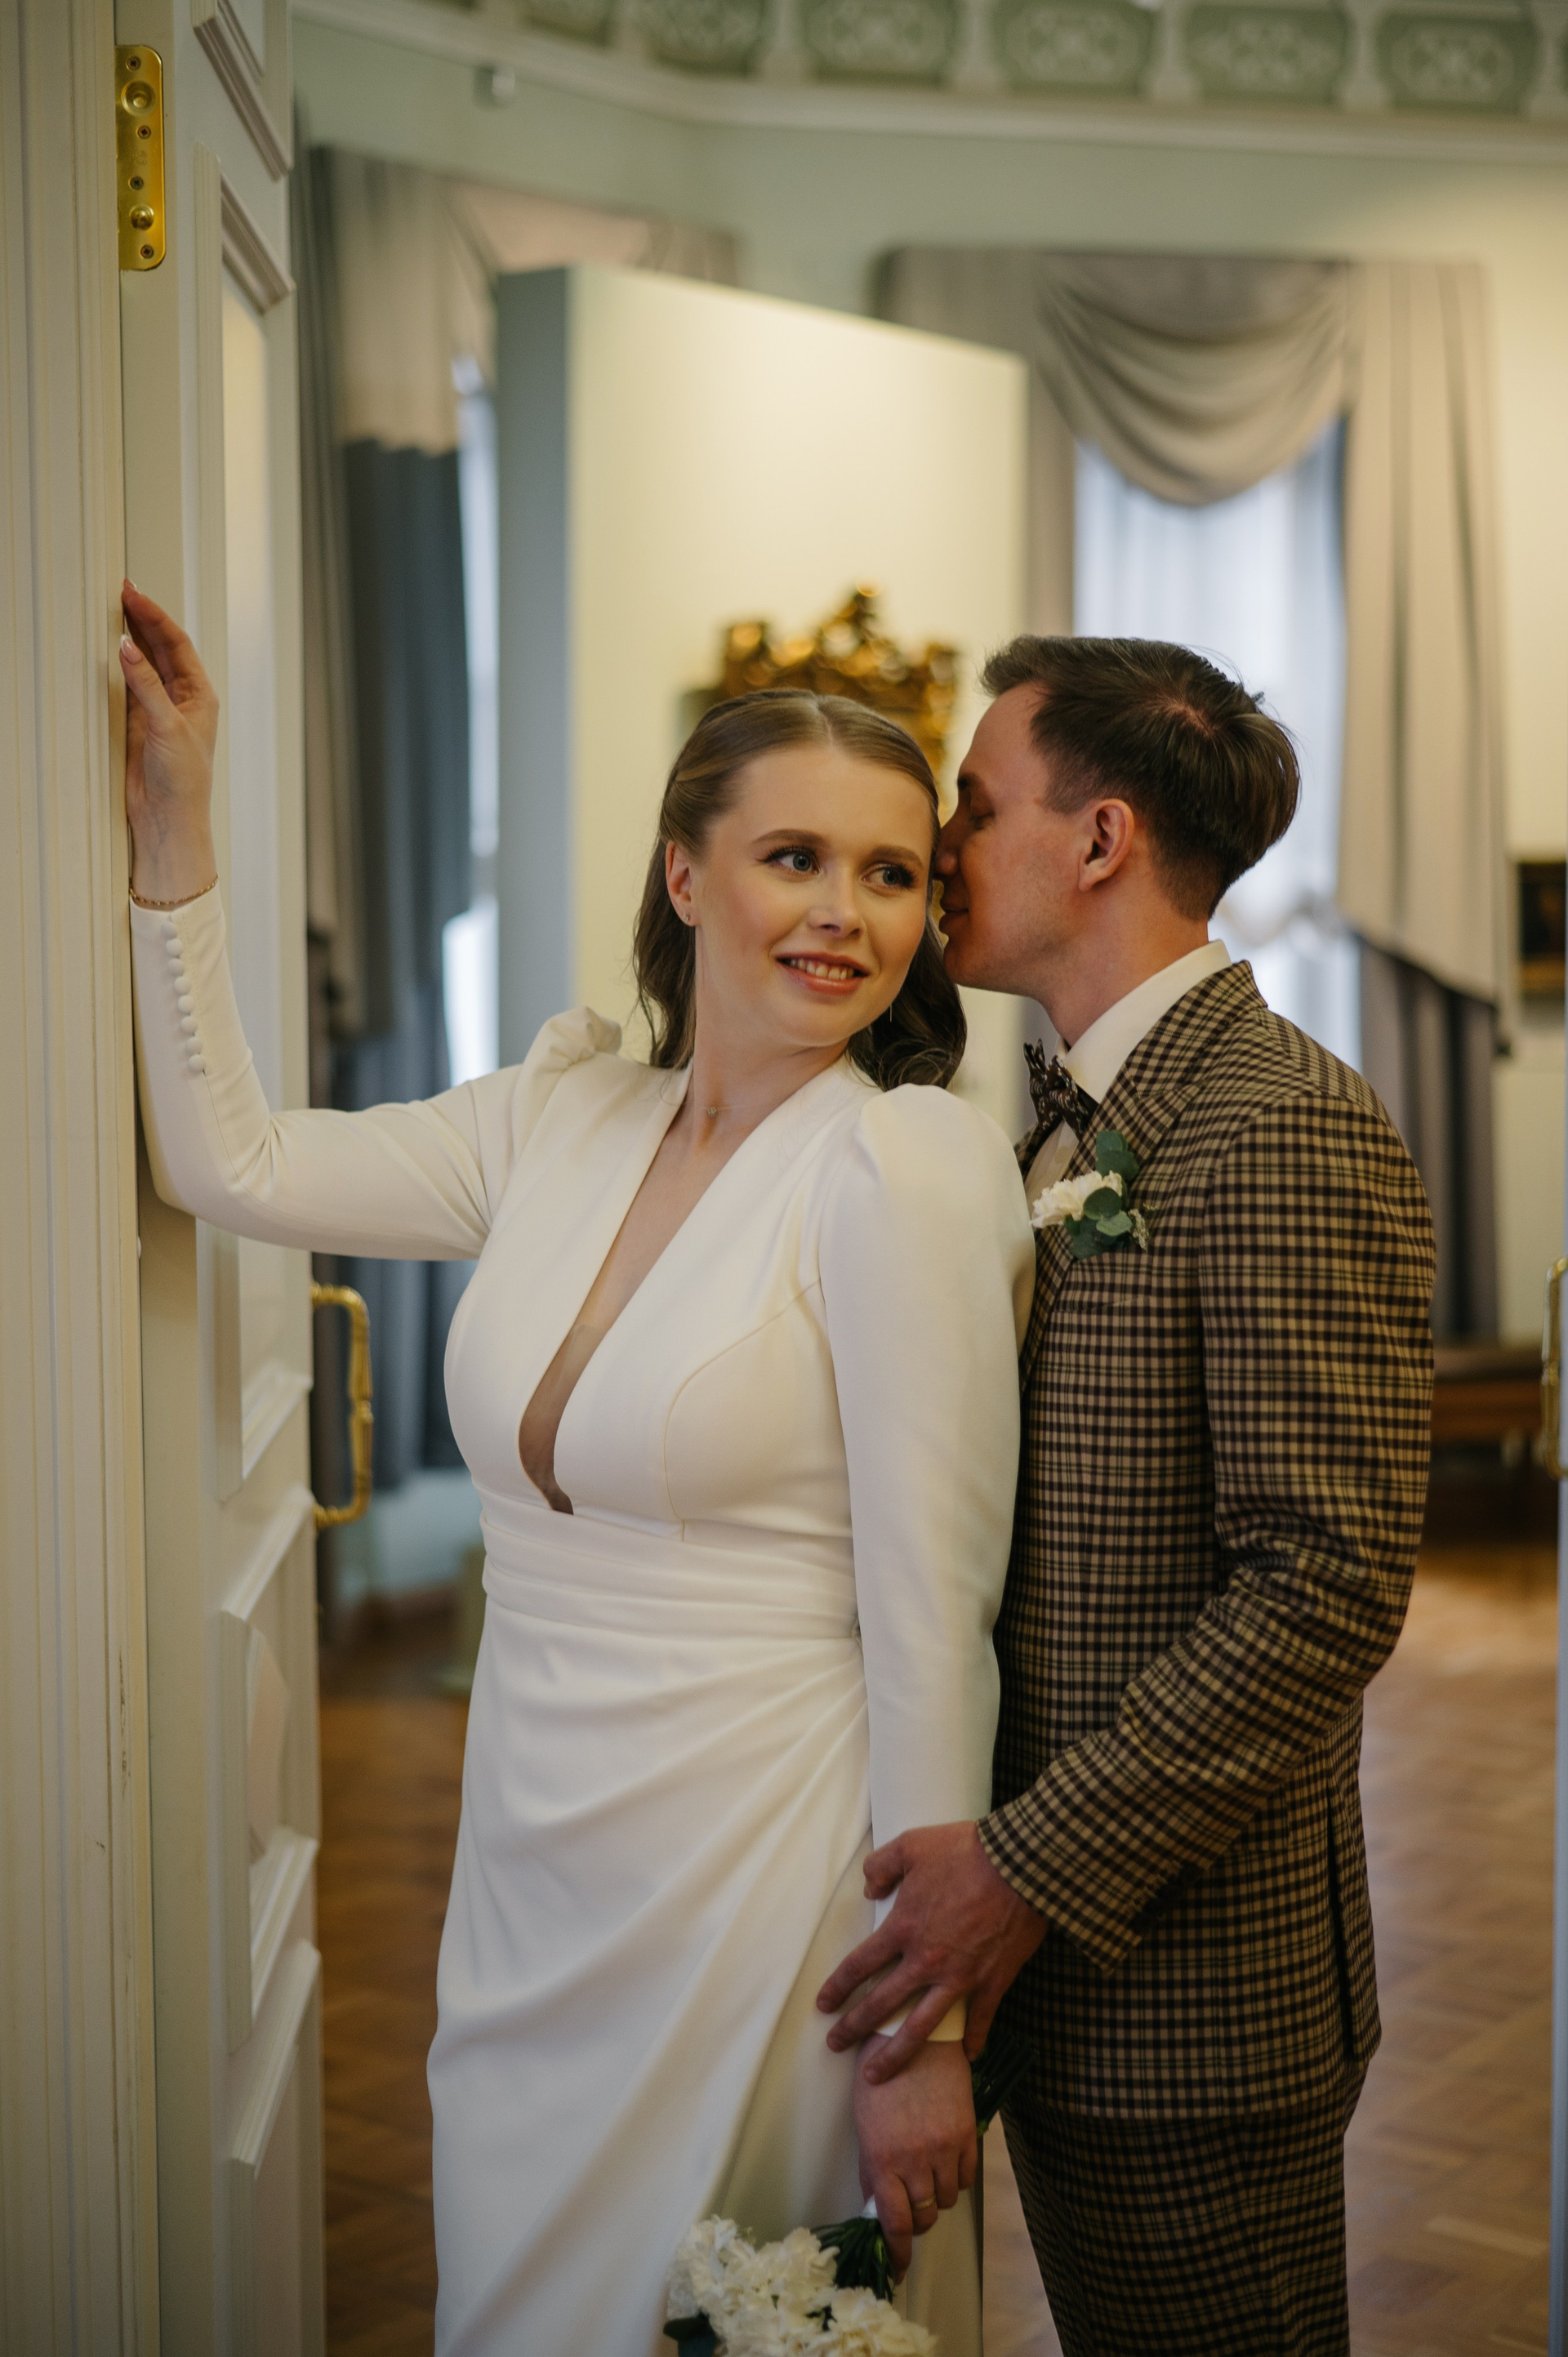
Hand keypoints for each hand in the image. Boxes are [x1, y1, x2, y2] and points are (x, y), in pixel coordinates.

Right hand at [118, 581, 219, 903]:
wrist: (168, 819)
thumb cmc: (184, 780)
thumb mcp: (167, 725)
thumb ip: (146, 684)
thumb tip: (127, 645)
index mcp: (200, 695)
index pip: (176, 643)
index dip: (154, 616)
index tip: (132, 594)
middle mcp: (182, 698)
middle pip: (161, 647)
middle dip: (142, 619)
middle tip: (119, 591)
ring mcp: (160, 708)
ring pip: (144, 662)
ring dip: (130, 636)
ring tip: (112, 609)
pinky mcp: (140, 722)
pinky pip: (129, 683)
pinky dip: (118, 663)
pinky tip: (107, 647)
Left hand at [817, 1822, 1045, 2080]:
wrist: (1022, 1865)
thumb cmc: (966, 1850)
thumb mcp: (912, 1845)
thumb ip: (881, 1866)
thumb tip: (868, 1889)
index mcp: (904, 1928)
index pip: (860, 1965)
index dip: (838, 1987)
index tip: (823, 2005)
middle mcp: (926, 1960)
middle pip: (881, 2004)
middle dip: (854, 2027)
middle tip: (835, 2045)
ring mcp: (960, 1977)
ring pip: (921, 2027)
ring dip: (896, 2054)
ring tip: (877, 2074)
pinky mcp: (992, 1982)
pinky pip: (980, 2020)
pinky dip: (973, 2041)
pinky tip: (967, 2058)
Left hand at [854, 2039, 975, 2278]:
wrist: (912, 2034)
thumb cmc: (879, 2076)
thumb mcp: (865, 2125)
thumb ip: (871, 2170)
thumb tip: (874, 2209)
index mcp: (883, 2158)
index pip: (896, 2224)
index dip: (898, 2253)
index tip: (897, 2268)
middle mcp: (916, 2158)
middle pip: (925, 2216)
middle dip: (917, 2220)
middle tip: (911, 2208)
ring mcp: (945, 2147)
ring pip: (947, 2199)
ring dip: (936, 2196)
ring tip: (926, 2174)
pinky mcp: (968, 2133)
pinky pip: (967, 2177)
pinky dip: (956, 2178)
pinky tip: (945, 2161)